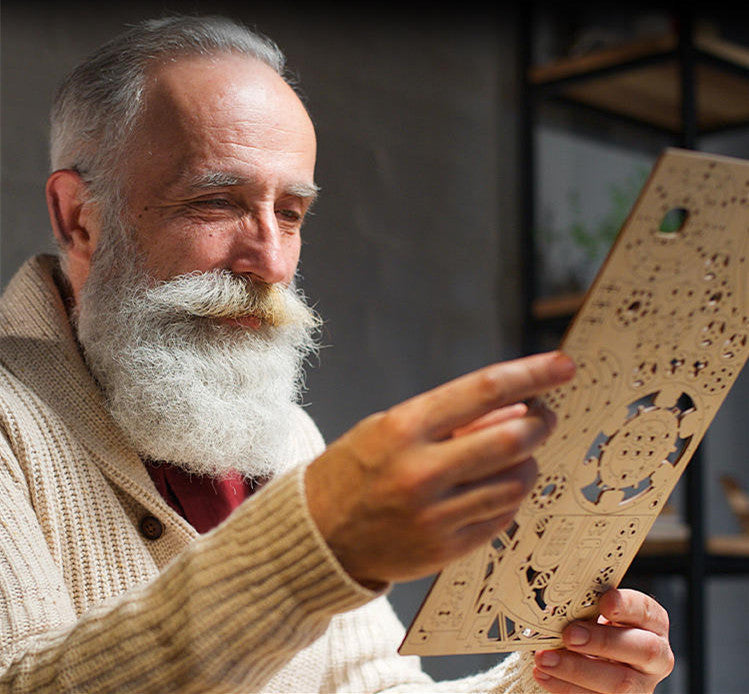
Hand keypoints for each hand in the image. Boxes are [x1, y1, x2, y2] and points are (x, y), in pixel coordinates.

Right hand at [305, 351, 575, 585]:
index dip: (532, 373)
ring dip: (528, 462)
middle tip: (545, 417)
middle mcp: (422, 471)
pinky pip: (501, 516)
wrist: (319, 534)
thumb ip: (451, 418)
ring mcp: (435, 515)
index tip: (563, 365)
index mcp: (404, 428)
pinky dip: (510, 495)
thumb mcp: (390, 426)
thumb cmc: (356, 468)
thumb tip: (516, 406)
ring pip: (516, 482)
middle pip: (512, 439)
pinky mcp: (445, 549)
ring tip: (515, 455)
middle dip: (541, 423)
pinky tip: (496, 487)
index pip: (484, 390)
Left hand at [533, 588, 674, 692]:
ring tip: (545, 659)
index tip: (605, 602)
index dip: (627, 606)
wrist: (593, 660)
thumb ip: (587, 608)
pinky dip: (566, 687)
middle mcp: (655, 655)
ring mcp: (643, 685)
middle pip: (643, 649)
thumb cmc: (593, 627)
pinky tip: (544, 675)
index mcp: (652, 624)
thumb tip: (559, 602)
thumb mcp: (595, 613)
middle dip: (603, 642)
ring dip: (577, 671)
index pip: (647, 610)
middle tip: (569, 635)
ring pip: (621, 683)